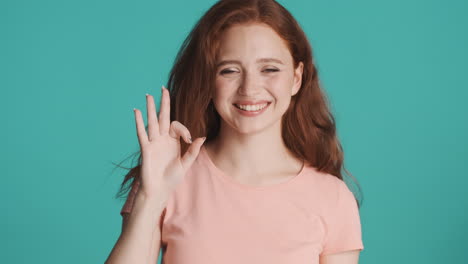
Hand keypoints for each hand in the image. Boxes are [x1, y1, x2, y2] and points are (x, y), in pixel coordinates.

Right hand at [133, 86, 205, 201]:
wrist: (159, 190)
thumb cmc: (172, 178)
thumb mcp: (186, 163)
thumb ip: (193, 151)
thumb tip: (202, 137)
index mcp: (173, 141)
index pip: (176, 126)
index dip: (184, 129)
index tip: (189, 140)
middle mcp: (162, 139)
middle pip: (163, 117)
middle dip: (164, 103)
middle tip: (163, 88)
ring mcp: (153, 143)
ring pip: (152, 122)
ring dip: (150, 108)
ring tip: (148, 95)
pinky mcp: (146, 149)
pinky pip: (142, 133)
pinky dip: (139, 122)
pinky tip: (137, 111)